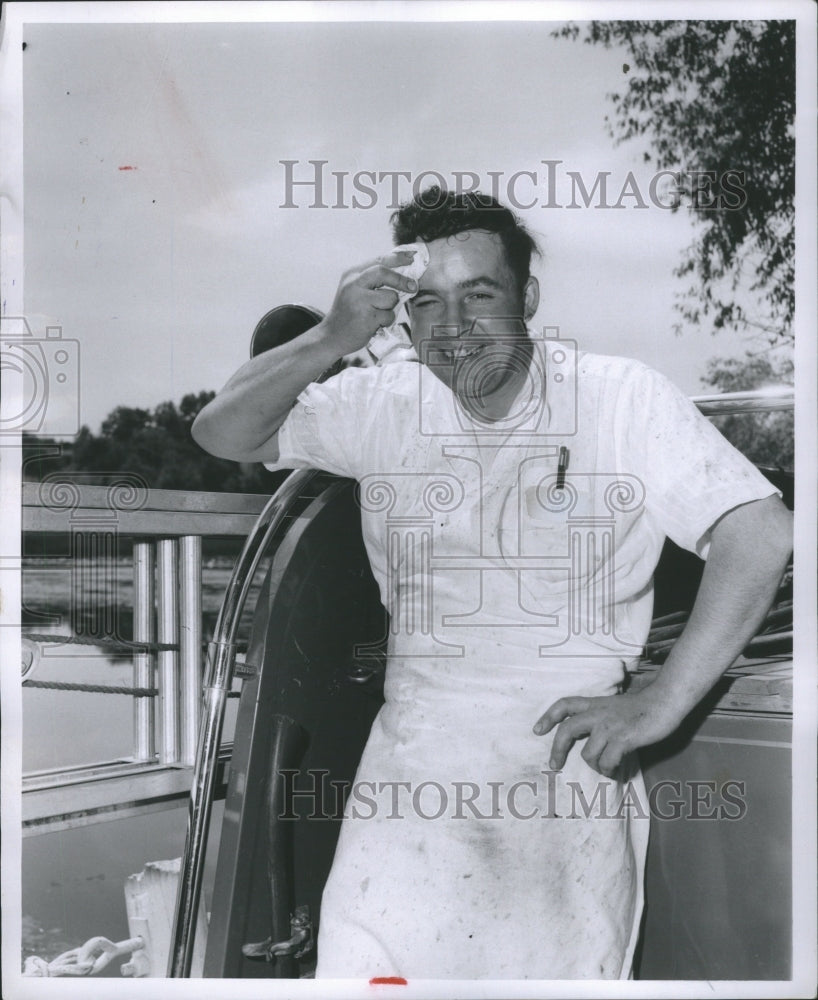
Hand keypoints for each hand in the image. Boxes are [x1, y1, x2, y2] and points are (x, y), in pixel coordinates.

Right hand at [320, 250, 418, 354]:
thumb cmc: (349, 312)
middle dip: (401, 280)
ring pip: (390, 297)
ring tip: (378, 313)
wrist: (332, 335)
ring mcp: (359, 301)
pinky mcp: (366, 318)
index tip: (412, 258)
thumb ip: (373, 279)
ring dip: (391, 307)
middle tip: (413, 286)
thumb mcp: (355, 289)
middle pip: (383, 272)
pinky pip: (389, 315)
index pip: (378, 260)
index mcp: (352, 274)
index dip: (398, 258)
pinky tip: (375, 324)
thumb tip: (403, 271)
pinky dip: (386, 320)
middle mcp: (353, 284)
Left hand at [532, 686, 682, 776]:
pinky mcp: (623, 739)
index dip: (548, 716)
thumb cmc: (642, 707)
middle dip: (557, 750)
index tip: (537, 730)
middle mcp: (598, 713)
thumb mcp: (614, 706)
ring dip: (595, 765)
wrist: (664, 702)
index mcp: (595, 703)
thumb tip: (590, 740)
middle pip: (567, 730)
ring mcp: (609, 726)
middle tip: (554, 765)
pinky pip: (607, 761)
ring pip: (588, 753)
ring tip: (604, 768)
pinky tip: (615, 770)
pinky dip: (609, 770)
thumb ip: (600, 717)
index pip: (564, 705)